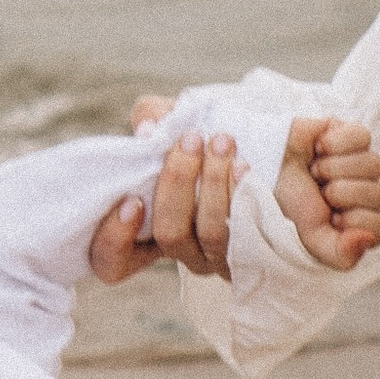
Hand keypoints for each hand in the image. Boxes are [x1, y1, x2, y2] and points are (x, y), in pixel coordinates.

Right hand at [90, 131, 238, 283]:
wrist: (266, 151)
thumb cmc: (206, 138)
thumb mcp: (174, 121)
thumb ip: (152, 116)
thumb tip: (147, 130)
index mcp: (145, 231)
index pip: (112, 262)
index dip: (115, 239)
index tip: (132, 201)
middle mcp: (180, 251)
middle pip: (169, 234)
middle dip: (178, 184)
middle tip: (191, 139)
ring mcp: (217, 257)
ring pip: (209, 234)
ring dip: (213, 182)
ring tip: (222, 141)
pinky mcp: (252, 252)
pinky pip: (244, 232)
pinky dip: (239, 193)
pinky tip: (242, 166)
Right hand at [274, 116, 379, 272]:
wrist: (260, 166)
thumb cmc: (285, 204)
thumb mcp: (310, 238)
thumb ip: (340, 252)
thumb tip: (367, 240)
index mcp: (357, 223)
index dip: (355, 222)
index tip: (330, 218)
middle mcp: (363, 193)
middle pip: (379, 195)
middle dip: (341, 193)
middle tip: (317, 190)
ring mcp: (358, 163)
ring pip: (374, 165)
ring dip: (335, 168)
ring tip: (315, 170)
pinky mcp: (350, 134)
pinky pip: (362, 137)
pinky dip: (337, 143)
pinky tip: (319, 148)